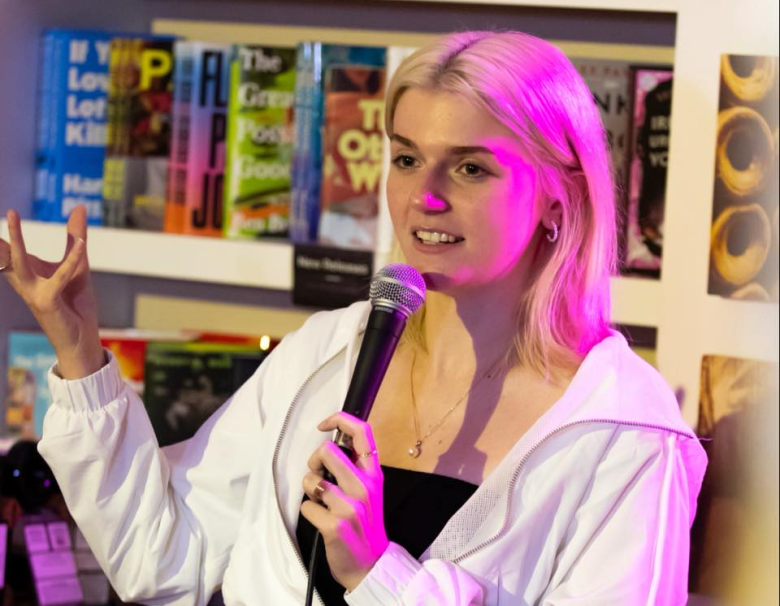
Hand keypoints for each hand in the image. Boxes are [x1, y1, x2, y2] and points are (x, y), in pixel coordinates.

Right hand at [1, 206, 103, 378]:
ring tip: (12, 216)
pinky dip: (72, 259)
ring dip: (15, 241)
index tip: (3, 217)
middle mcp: (26, 283)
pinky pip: (58, 277)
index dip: (0, 238)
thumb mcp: (78, 266)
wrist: (82, 339)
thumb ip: (75, 237)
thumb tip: (78, 207)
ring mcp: (33, 293)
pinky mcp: (48, 302)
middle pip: (6, 254)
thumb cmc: (75, 305)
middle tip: (5, 211)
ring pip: (19, 262)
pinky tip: (82, 244)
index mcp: (28, 274)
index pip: (7, 252)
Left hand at [301, 412, 387, 591]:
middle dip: (314, 461)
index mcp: (374, 475)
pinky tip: (321, 520)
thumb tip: (331, 445)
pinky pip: (306, 506)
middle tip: (319, 477)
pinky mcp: (335, 525)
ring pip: (311, 480)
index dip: (339, 419)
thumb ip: (356, 467)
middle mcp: (365, 487)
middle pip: (327, 451)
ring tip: (321, 502)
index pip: (362, 432)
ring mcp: (350, 507)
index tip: (324, 425)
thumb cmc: (366, 525)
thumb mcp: (371, 491)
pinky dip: (309, 512)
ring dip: (309, 490)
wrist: (371, 565)